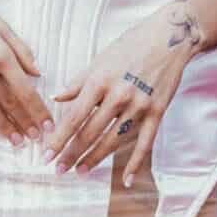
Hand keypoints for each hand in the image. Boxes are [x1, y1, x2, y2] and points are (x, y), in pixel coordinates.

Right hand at [0, 0, 52, 154]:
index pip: (25, 89)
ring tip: (17, 143)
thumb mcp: (1, 25)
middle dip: (25, 123)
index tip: (49, 125)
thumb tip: (39, 73)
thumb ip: (21, 50)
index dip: (38, 110)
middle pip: (9, 103)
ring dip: (4, 128)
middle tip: (38, 139)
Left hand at [45, 2, 202, 188]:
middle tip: (59, 169)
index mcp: (99, 81)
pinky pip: (144, 142)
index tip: (46, 155)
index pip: (74, 117)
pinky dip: (134, 162)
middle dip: (72, 153)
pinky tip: (125, 180)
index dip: (59, 139)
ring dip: (95, 159)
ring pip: (113, 140)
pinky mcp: (157, 112)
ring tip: (80, 171)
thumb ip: (77, 82)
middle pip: (90, 132)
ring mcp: (139, 106)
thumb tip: (56, 98)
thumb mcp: (99, 59)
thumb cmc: (131, 45)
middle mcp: (118, 96)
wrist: (170, 36)